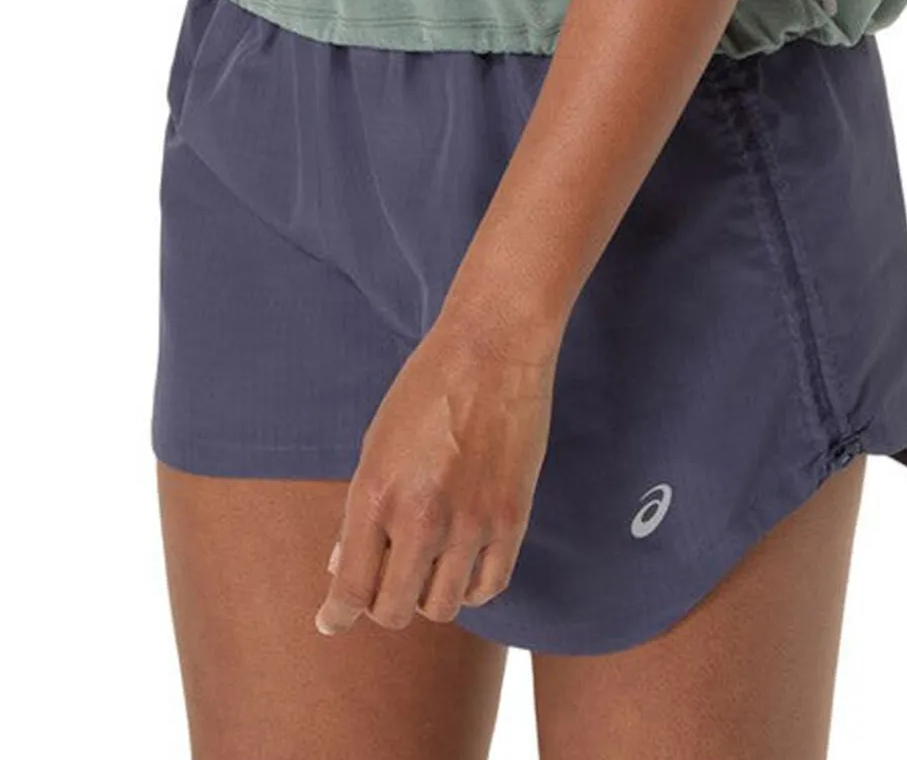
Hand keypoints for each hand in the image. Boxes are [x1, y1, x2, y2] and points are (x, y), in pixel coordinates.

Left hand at [315, 306, 558, 633]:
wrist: (493, 348)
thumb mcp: (376, 444)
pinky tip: (464, 562)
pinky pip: (489, 587)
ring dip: (428, 594)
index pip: (350, 588)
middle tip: (385, 586)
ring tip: (429, 564)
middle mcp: (420, 517)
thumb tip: (341, 567)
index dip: (336, 615)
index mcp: (376, 494)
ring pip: (442, 606)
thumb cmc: (426, 388)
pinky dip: (472, 585)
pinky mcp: (511, 519)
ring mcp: (470, 522)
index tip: (330, 622)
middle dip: (383, 606)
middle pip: (394, 611)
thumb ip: (359, 511)